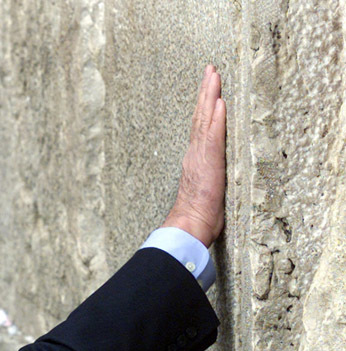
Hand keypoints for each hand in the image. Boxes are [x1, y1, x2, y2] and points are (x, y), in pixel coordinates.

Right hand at [162, 65, 226, 247]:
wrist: (188, 224)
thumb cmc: (197, 216)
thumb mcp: (204, 192)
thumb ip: (207, 179)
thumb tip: (210, 178)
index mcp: (195, 160)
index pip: (201, 127)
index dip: (204, 107)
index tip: (209, 88)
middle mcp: (195, 153)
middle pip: (200, 116)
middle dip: (205, 91)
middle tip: (210, 69)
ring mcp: (201, 155)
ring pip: (205, 119)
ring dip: (210, 95)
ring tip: (213, 74)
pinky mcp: (209, 161)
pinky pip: (214, 134)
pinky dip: (216, 116)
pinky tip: (219, 100)